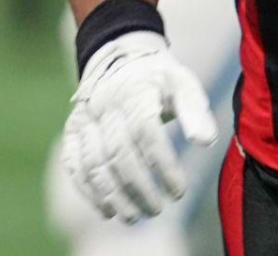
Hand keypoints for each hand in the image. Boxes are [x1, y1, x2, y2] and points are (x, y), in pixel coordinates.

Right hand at [59, 31, 217, 223]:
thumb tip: (206, 142)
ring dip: (114, 195)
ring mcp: (85, 117)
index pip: (147, 131)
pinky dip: (89, 191)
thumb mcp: (183, 85)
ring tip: (135, 216)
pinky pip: (75, 164)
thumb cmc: (159, 81)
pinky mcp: (72, 131)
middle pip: (119, 152)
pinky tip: (108, 210)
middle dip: (140, 187)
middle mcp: (106, 103)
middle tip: (158, 210)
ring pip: (94, 163)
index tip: (179, 191)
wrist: (121, 60)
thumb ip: (195, 112)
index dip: (163, 165)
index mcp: (136, 89)